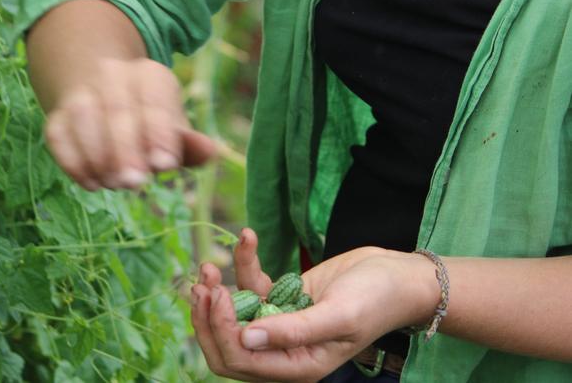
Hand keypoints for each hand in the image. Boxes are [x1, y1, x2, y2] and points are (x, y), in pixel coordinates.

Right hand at [43, 56, 216, 190]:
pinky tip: (91, 183)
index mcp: (150, 75)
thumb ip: (189, 144)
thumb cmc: (148, 123)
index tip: (165, 165)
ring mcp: (82, 92)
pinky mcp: (57, 115)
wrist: (103, 97)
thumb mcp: (173, 128)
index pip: (154, 103)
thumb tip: (211, 152)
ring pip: (84, 117)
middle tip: (135, 183)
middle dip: (126, 150)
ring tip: (114, 184)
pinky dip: (73, 161)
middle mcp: (113, 75)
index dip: (159, 135)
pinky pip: (59, 135)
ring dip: (98, 156)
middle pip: (118, 110)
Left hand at [191, 229, 438, 382]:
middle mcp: (285, 350)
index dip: (220, 330)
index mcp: (298, 366)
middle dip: (209, 316)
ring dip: (218, 289)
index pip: (240, 360)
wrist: (398, 275)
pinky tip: (247, 236)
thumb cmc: (376, 299)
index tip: (217, 292)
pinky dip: (246, 263)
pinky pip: (254, 284)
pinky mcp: (285, 297)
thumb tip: (245, 339)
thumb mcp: (338, 316)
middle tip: (204, 279)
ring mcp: (282, 323)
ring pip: (234, 315)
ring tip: (211, 263)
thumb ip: (292, 331)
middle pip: (228, 344)